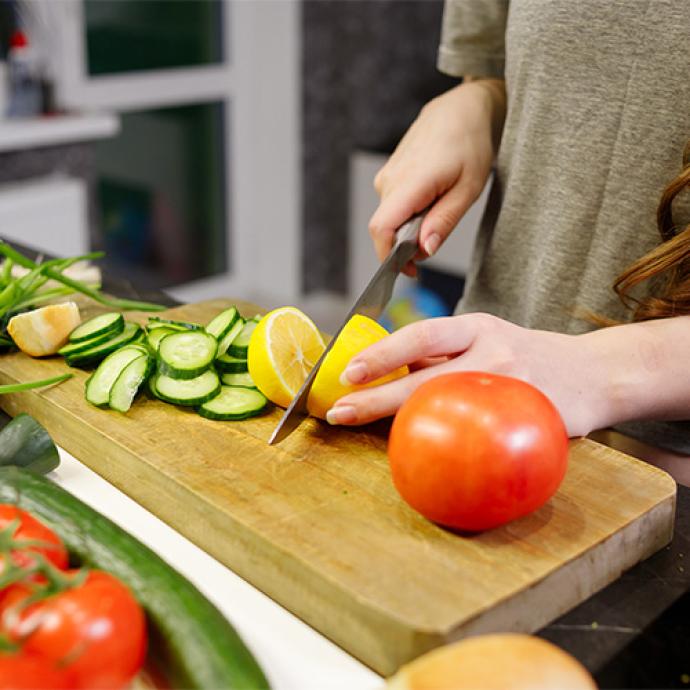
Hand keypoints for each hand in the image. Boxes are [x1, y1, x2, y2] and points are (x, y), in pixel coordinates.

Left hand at [325, 313, 610, 437]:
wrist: (595, 372)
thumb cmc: (527, 358)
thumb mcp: (488, 339)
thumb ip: (444, 356)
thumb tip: (387, 372)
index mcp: (476, 327)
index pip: (422, 335)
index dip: (383, 353)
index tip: (348, 373)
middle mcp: (493, 350)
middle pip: (426, 375)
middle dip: (378, 397)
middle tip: (340, 412)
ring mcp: (512, 387)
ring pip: (449, 406)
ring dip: (403, 422)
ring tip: (368, 434)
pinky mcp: (530, 421)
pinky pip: (483, 441)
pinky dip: (451, 451)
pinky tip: (430, 461)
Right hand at [369, 80, 504, 275]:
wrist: (461, 109)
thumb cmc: (471, 144)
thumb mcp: (469, 189)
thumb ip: (444, 222)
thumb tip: (425, 250)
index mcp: (411, 182)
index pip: (381, 230)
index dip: (390, 257)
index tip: (409, 271)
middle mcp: (390, 179)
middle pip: (385, 230)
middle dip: (405, 246)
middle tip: (434, 243)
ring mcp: (387, 176)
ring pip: (390, 219)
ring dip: (409, 229)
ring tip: (438, 211)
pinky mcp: (389, 175)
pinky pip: (392, 206)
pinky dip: (408, 215)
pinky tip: (431, 200)